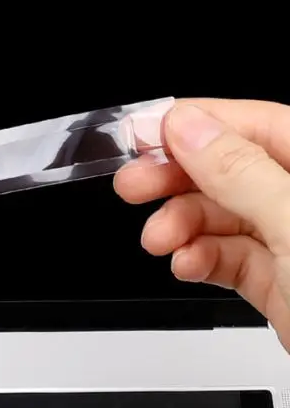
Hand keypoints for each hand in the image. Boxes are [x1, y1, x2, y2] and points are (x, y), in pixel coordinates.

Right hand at [115, 99, 289, 346]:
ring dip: (180, 226)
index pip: (256, 124)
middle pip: (229, 169)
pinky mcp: (279, 283)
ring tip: (160, 241)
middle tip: (133, 186)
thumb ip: (243, 173)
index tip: (146, 134)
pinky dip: (197, 260)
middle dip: (177, 179)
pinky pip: (225, 258)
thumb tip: (190, 127)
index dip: (197, 125)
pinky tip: (186, 266)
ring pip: (220, 217)